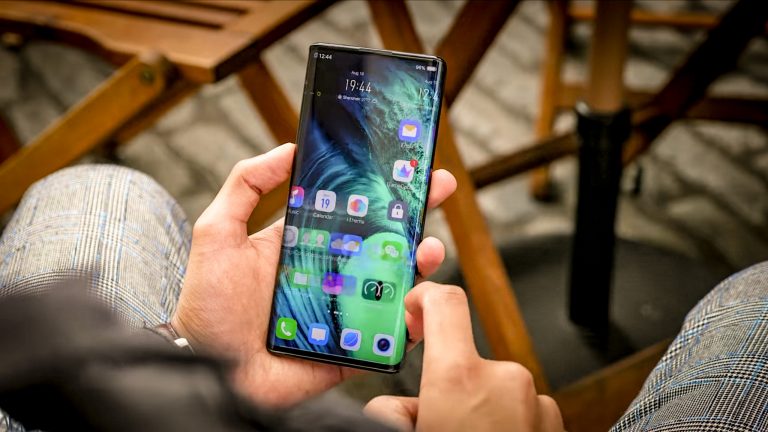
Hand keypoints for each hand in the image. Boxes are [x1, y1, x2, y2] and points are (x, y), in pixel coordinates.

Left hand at [171, 143, 456, 405]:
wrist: (207, 371)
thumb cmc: (207, 306)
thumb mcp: (218, 234)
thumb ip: (245, 186)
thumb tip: (288, 148)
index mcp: (306, 243)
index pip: (350, 208)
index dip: (377, 186)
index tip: (403, 163)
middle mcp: (331, 272)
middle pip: (382, 239)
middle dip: (414, 213)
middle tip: (439, 188)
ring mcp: (344, 308)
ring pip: (394, 282)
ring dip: (420, 262)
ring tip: (428, 249)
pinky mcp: (352, 346)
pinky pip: (389, 333)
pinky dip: (412, 320)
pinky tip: (420, 303)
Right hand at [364, 282, 563, 431]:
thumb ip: (392, 412)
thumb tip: (396, 409)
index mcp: (460, 378)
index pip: (444, 303)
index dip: (423, 298)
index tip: (414, 308)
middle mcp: (504, 379)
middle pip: (462, 360)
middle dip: (445, 387)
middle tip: (435, 426)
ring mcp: (536, 400)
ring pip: (491, 388)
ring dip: (477, 410)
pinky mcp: (554, 421)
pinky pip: (519, 407)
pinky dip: (504, 423)